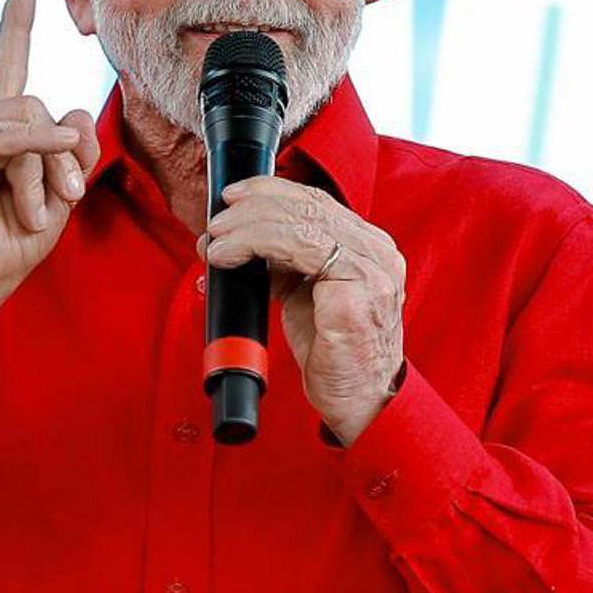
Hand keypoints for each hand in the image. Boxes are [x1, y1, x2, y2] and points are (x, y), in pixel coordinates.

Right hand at [0, 0, 99, 334]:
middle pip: (37, 104)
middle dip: (63, 154)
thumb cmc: (9, 241)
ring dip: (44, 174)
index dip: (15, 26)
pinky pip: (6, 136)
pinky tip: (45, 165)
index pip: (8, 66)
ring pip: (27, 119)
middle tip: (63, 198)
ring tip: (29, 214)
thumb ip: (71, 149)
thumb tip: (73, 118)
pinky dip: (34, 149)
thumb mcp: (57, 191)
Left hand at [200, 176, 405, 442]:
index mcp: (368, 246)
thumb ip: (280, 265)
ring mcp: (372, 268)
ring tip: (216, 242)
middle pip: (307, 204)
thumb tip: (234, 245)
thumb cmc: (334, 353)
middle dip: (252, 207)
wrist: (359, 401)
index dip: (270, 191)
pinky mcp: (360, 290)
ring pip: (300, 221)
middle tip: (216, 224)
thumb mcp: (303, 297)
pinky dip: (256, 244)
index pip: (316, 200)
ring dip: (247, 226)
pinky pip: (300, 247)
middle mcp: (376, 250)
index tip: (233, 198)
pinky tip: (230, 256)